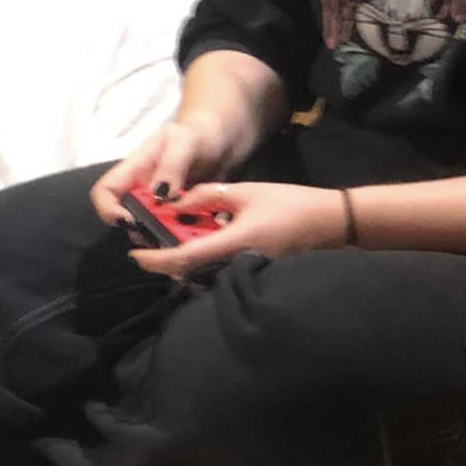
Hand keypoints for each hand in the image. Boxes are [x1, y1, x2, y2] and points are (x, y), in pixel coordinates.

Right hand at [89, 114, 234, 229]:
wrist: (219, 143)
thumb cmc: (197, 135)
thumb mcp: (184, 142)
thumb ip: (171, 167)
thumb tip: (158, 197)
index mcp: (134, 170)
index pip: (105, 191)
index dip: (108, 209)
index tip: (130, 222)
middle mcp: (141, 191)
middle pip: (124, 219)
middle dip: (139, 231)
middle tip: (163, 236)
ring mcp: (158, 207)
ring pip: (147, 231)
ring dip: (161, 238)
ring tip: (185, 237)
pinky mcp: (177, 217)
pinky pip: (172, 234)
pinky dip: (181, 239)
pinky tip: (198, 237)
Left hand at [123, 181, 348, 279]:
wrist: (331, 223)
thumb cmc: (289, 204)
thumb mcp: (244, 192)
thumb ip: (207, 196)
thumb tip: (173, 203)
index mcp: (233, 243)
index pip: (184, 259)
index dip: (156, 260)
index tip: (135, 255)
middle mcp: (236, 264)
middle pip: (189, 271)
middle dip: (164, 259)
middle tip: (146, 242)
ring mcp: (245, 271)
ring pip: (202, 273)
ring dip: (182, 259)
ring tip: (166, 238)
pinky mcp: (251, 271)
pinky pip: (217, 270)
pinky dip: (201, 259)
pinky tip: (197, 240)